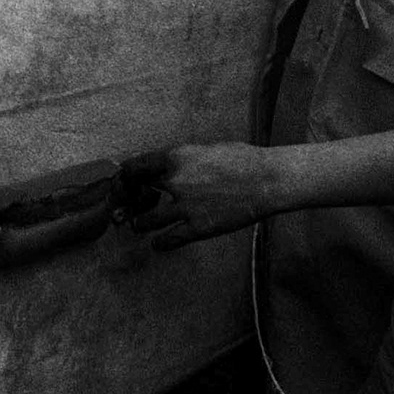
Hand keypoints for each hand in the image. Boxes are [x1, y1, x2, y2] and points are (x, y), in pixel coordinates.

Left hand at [121, 143, 279, 249]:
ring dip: (140, 224)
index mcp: (176, 157)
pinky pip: (170, 239)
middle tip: (129, 206)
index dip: (126, 176)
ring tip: (139, 225)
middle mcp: (175, 181)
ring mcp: (186, 206)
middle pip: (135, 194)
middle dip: (130, 201)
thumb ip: (183, 160)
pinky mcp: (199, 227)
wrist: (266, 180)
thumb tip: (169, 166)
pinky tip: (158, 244)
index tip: (127, 182)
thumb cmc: (241, 160)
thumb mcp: (205, 150)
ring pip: (146, 221)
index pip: (134, 167)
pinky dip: (160, 243)